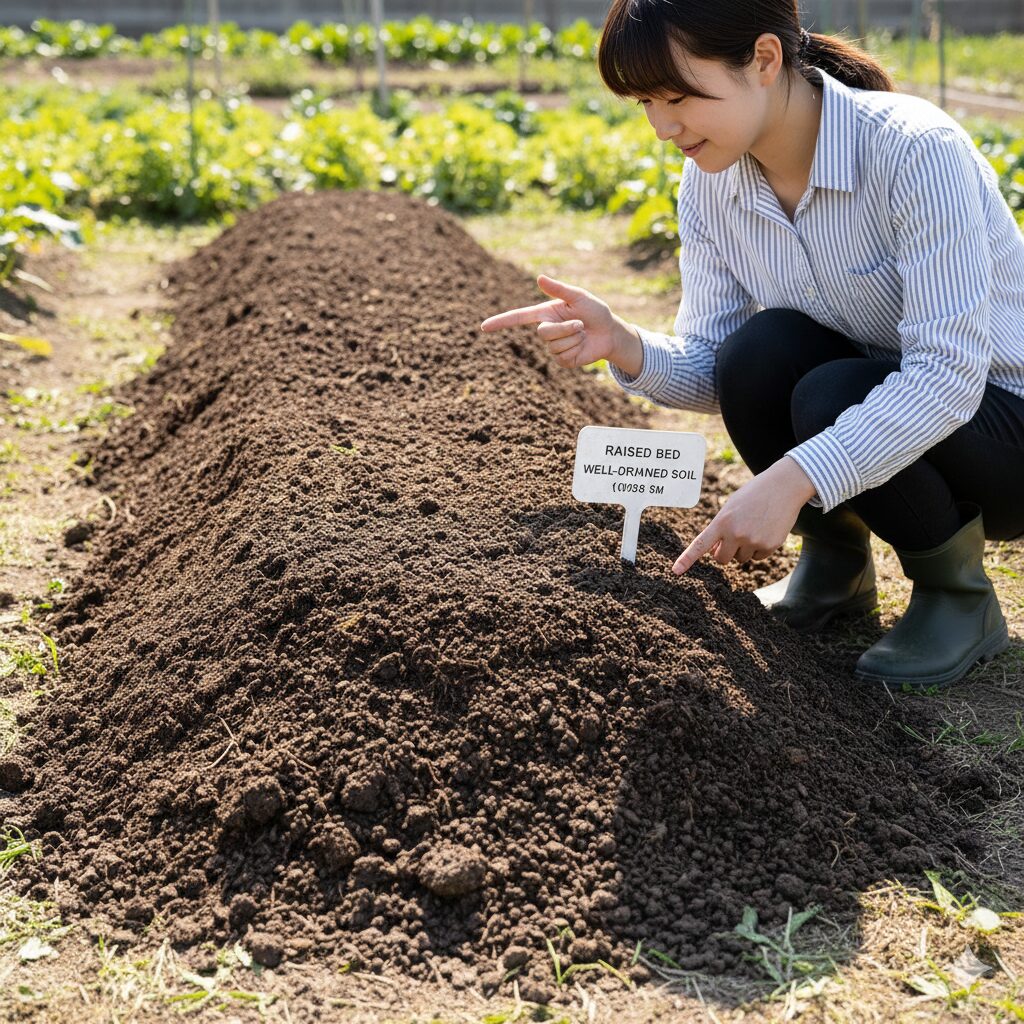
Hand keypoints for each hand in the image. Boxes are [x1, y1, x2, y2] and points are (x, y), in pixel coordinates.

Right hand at [480, 274, 633, 370]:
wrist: (609, 332)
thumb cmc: (595, 311)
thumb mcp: (579, 296)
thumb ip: (559, 289)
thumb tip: (539, 278)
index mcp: (545, 313)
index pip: (518, 317)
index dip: (501, 322)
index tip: (484, 327)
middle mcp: (547, 329)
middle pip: (543, 333)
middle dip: (564, 328)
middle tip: (581, 325)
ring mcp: (553, 347)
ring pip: (555, 346)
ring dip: (573, 338)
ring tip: (583, 333)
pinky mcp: (562, 360)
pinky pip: (562, 357)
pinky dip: (576, 349)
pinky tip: (582, 345)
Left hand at [673, 457, 816, 573]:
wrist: (784, 487)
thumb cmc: (753, 495)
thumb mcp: (731, 507)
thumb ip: (720, 529)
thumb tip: (716, 554)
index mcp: (722, 522)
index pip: (700, 545)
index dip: (687, 559)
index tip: (675, 571)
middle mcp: (736, 534)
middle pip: (722, 559)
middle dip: (724, 553)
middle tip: (732, 540)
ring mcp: (754, 541)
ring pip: (741, 559)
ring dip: (743, 549)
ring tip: (753, 527)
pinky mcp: (770, 546)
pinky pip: (758, 557)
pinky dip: (759, 549)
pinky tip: (765, 530)